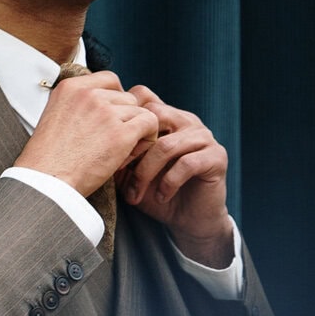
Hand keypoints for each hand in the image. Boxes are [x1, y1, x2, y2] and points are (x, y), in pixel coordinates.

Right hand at [20, 69, 159, 199]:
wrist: (46, 182)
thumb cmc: (49, 160)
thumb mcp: (55, 118)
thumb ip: (78, 106)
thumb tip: (105, 107)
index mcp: (70, 88)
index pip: (109, 79)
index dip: (116, 99)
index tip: (111, 118)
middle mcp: (89, 95)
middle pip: (126, 96)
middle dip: (125, 118)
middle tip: (114, 141)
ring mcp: (105, 112)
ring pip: (139, 111)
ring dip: (135, 131)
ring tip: (119, 152)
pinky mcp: (120, 134)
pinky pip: (150, 123)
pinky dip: (147, 139)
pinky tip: (132, 154)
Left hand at [121, 88, 234, 267]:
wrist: (191, 220)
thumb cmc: (160, 195)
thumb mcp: (133, 174)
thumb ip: (120, 156)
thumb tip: (97, 145)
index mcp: (167, 116)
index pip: (143, 95)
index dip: (124, 117)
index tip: (110, 149)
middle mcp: (186, 120)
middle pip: (154, 115)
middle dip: (132, 146)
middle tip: (119, 172)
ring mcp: (204, 136)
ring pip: (167, 145)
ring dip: (146, 173)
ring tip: (136, 194)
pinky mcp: (217, 157)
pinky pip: (187, 163)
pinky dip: (169, 182)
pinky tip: (162, 197)